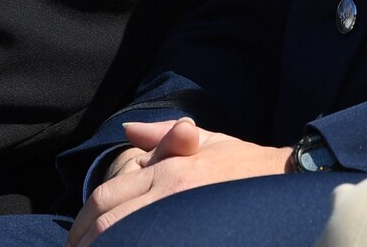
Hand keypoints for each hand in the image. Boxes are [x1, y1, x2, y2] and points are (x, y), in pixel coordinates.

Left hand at [65, 119, 288, 245]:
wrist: (287, 181)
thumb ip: (163, 135)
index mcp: (169, 169)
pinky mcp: (194, 234)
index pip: (106, 197)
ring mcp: (182, 219)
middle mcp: (171, 192)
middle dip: (86, 242)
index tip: (79, 237)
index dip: (83, 221)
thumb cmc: (246, 163)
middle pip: (107, 224)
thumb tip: (127, 131)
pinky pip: (151, 243)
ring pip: (123, 239)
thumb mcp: (207, 140)